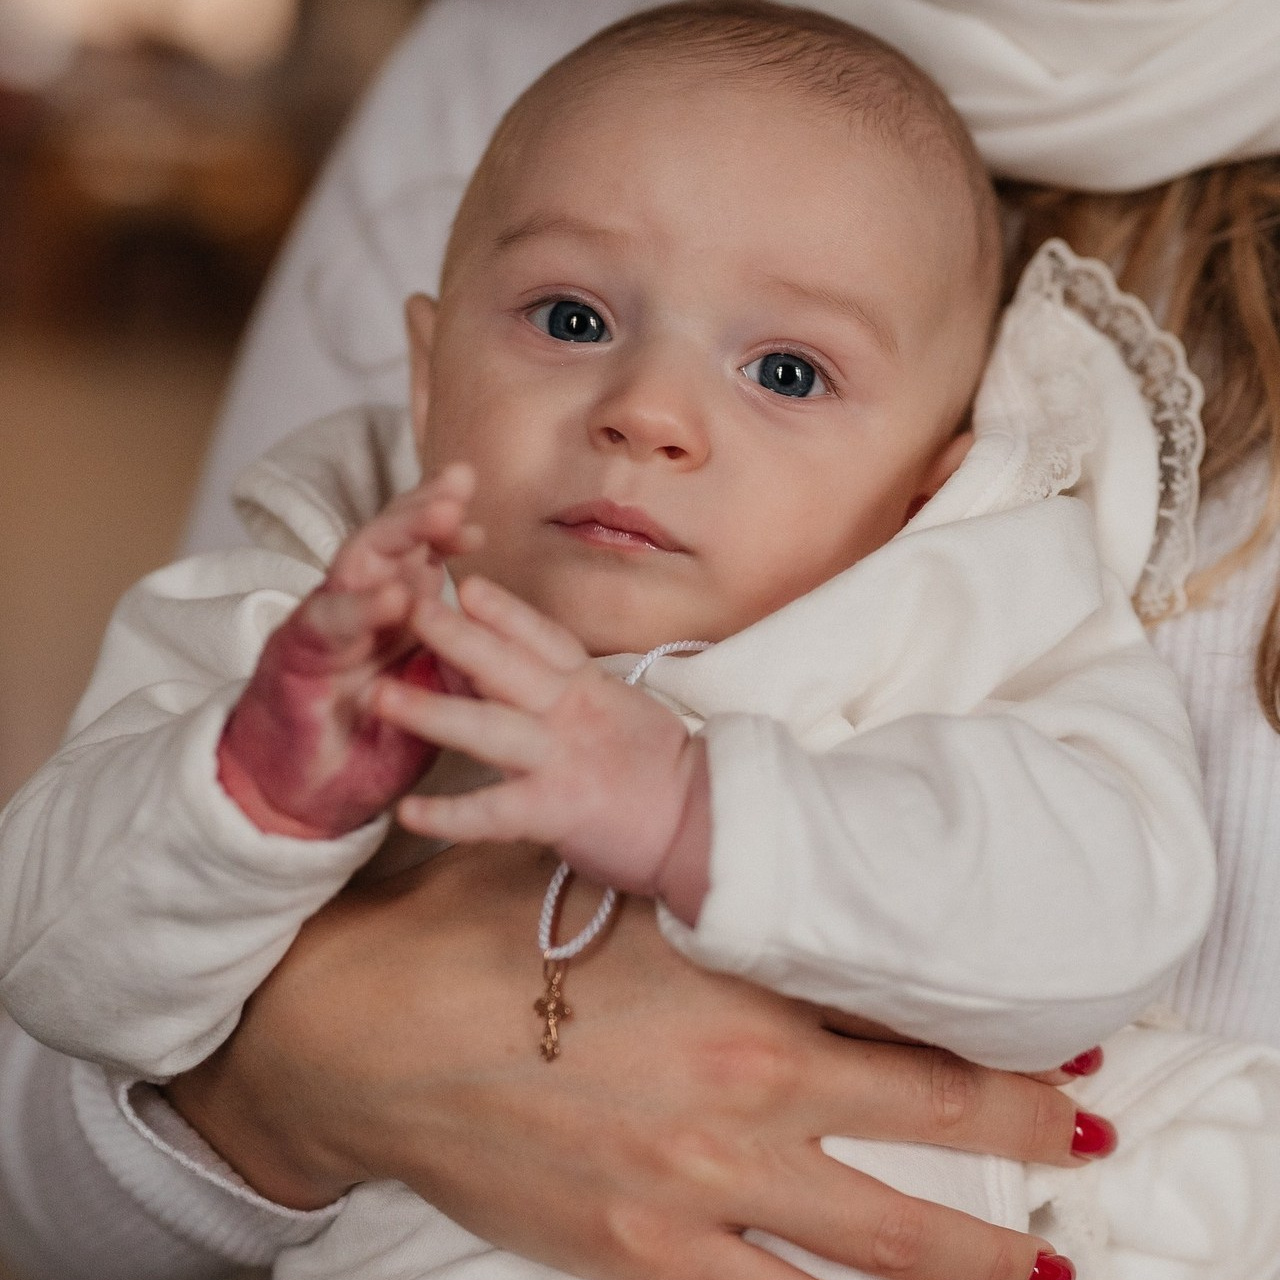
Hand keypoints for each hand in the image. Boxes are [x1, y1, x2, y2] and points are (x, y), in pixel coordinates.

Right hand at [167, 842, 1083, 1279]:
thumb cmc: (481, 938)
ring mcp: (693, 1193)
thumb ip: (709, 909)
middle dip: (1024, 1140)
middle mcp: (739, 1098)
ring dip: (963, 1256)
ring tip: (1026, 1270)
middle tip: (1086, 1138)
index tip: (1055, 1051)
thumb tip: (778, 904)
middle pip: (925, 1133)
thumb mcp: (611, 894)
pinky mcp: (634, 1254)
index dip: (995, 1047)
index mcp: (737, 993)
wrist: (365, 1033)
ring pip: (870, 1244)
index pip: (904, 1027)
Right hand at [217, 464, 480, 837]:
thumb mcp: (428, 692)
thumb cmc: (368, 739)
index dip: (446, 529)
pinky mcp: (295, 663)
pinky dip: (360, 608)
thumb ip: (455, 654)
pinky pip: (326, 626)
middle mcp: (353, 610)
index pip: (416, 553)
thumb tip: (507, 623)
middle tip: (460, 482)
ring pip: (356, 567)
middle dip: (423, 508)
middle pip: (386, 542)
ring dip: (398, 537)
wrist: (303, 798)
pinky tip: (392, 594)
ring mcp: (322, 630)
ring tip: (440, 515)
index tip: (483, 518)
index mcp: (387, 613)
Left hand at [369, 575, 710, 917]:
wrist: (706, 824)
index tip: (462, 583)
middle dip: (455, 635)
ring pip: (488, 728)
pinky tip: (407, 813)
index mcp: (589, 689)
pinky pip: (494, 813)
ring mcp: (562, 759)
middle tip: (406, 607)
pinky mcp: (557, 810)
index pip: (543, 638)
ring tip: (379, 696)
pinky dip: (449, 815)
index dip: (502, 610)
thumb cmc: (663, 773)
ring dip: (431, 710)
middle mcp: (572, 714)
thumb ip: (572, 693)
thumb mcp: (620, 713)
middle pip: (507, 666)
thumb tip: (526, 676)